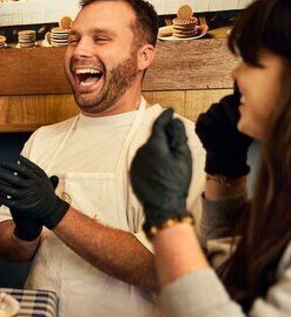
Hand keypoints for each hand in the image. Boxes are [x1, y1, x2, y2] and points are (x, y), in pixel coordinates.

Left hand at [0, 156, 68, 229]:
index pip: (22, 170)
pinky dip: (0, 197)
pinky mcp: (22, 207)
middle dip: (1, 174)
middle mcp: (32, 188)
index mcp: (38, 179)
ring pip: (8, 190)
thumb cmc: (44, 192)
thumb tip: (20, 158)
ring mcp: (27, 198)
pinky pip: (8, 201)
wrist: (50, 211)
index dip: (11, 166)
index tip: (2, 164)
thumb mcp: (43, 179)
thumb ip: (33, 168)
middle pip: (13, 179)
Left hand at [130, 109, 192, 230]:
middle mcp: (140, 151)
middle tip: (175, 133)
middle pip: (153, 136)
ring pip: (147, 148)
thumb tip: (175, 121)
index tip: (170, 110)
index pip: (158, 124)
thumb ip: (178, 136)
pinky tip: (160, 166)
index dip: (165, 116)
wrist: (163, 205)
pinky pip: (143, 159)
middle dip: (163, 133)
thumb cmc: (176, 181)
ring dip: (157, 147)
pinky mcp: (133, 171)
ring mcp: (135, 161)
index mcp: (154, 145)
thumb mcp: (183, 157)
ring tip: (170, 155)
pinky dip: (151, 157)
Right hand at [195, 90, 251, 177]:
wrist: (227, 155)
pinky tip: (216, 131)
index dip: (237, 107)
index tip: (239, 120)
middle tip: (232, 125)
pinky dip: (210, 123)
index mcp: (235, 107)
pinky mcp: (201, 121)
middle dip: (229, 112)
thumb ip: (247, 115)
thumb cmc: (239, 141)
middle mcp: (223, 108)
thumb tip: (246, 105)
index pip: (235, 98)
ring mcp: (211, 113)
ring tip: (225, 129)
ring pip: (214, 108)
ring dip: (221, 119)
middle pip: (224, 100)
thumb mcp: (248, 127)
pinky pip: (204, 116)